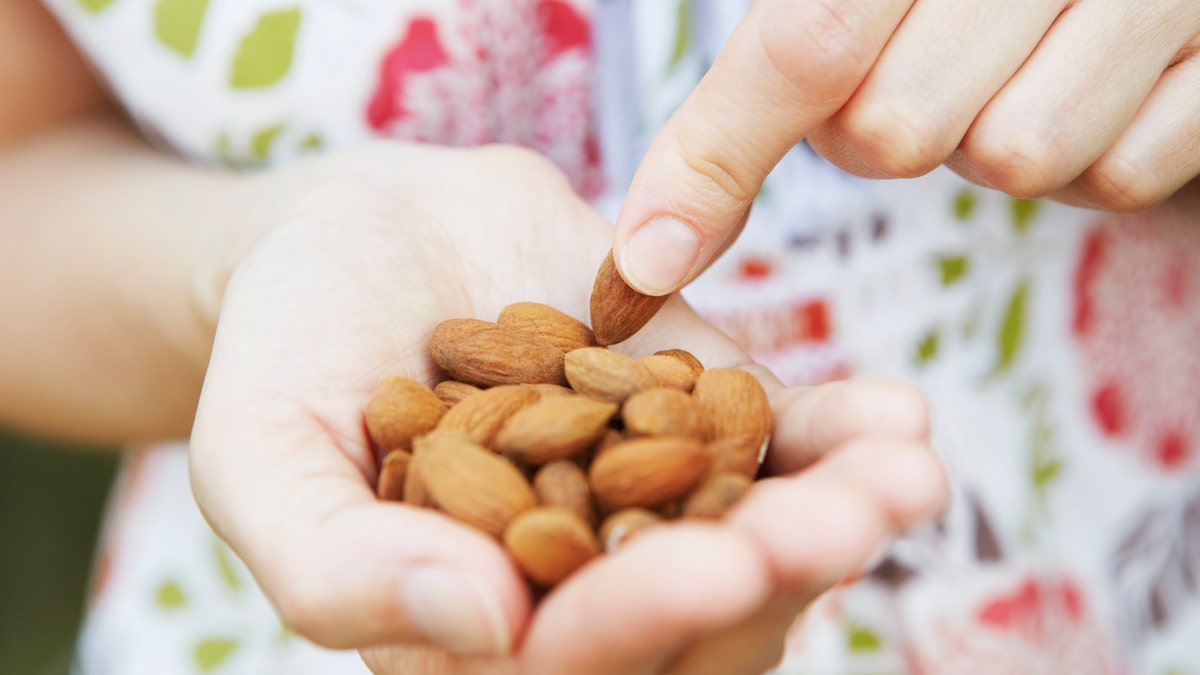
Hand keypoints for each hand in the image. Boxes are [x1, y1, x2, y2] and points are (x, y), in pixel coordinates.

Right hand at [188, 142, 947, 672]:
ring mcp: (650, 497)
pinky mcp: (696, 410)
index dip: (641, 627)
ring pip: (758, 537)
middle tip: (843, 526)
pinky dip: (836, 434)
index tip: (710, 568)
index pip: (571, 666)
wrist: (356, 236)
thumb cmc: (287, 352)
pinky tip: (892, 416)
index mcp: (480, 631)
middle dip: (771, 577)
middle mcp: (581, 583)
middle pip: (696, 621)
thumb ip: (338, 567)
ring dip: (836, 514)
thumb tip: (483, 625)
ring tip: (900, 477)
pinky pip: (777, 440)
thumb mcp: (264, 460)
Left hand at [613, 0, 1199, 294]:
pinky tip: (1108, 84)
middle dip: (885, 127)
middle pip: (897, 131)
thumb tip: (652, 240)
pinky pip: (1122, 174)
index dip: (717, 157)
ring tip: (1027, 63)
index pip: (805, 43)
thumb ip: (786, 52)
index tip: (646, 264)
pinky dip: (1099, 155)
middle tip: (929, 61)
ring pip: (1015, 160)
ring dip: (996, 138)